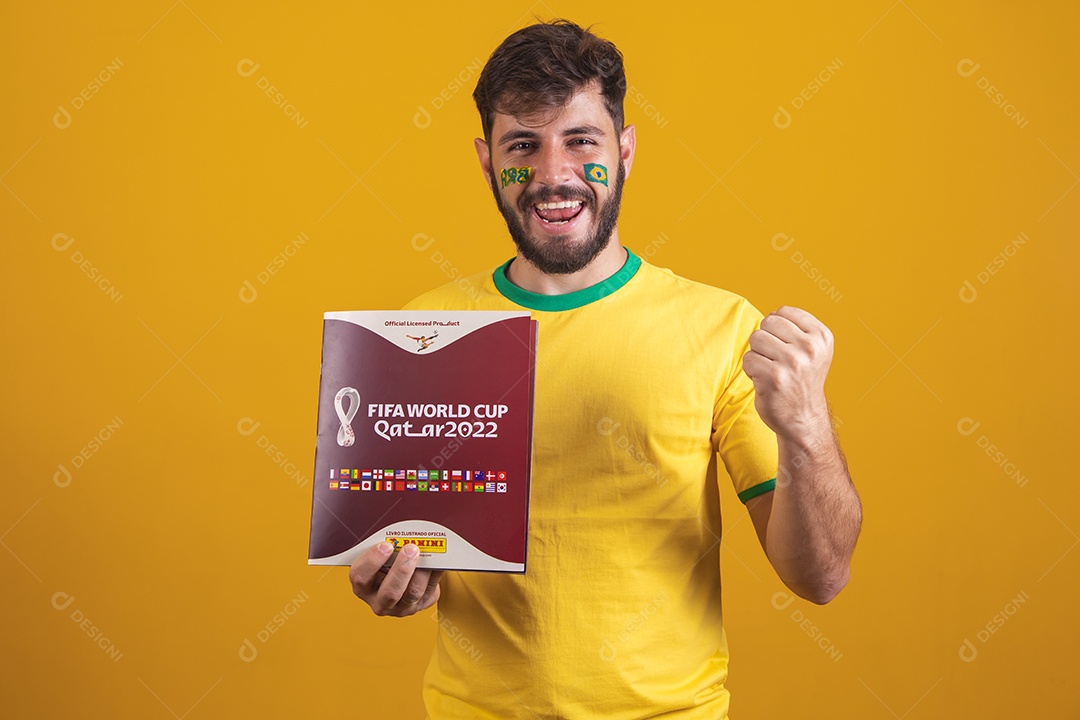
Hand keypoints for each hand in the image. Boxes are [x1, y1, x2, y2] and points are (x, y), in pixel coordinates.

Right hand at [349, 542, 443, 616]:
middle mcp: (379, 601)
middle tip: (411, 549)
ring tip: (427, 554)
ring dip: (422, 571)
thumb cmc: (389, 562)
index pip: (360, 577)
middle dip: (402, 569)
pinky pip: (430, 591)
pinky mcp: (420, 606)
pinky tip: (437, 562)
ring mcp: (401, 608)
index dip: (372, 561)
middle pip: (390, 592)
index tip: (386, 545)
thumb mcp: (380, 557)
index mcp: (363, 587)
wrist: (405, 576)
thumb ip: (386, 550)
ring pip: (413, 593)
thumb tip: (403, 538)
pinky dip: (435, 574)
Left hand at [742, 306, 832, 439]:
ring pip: (756, 339)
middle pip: (767, 323)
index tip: (786, 346)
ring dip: (758, 355)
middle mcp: (810, 348)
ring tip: (771, 370)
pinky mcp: (774, 377)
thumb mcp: (813, 351)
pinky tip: (765, 382)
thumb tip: (771, 315)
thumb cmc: (802, 381)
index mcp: (822, 336)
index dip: (776, 328)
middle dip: (765, 341)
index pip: (783, 312)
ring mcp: (793, 362)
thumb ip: (796, 328)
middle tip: (776, 361)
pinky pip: (748, 359)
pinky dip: (751, 370)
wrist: (803, 419)